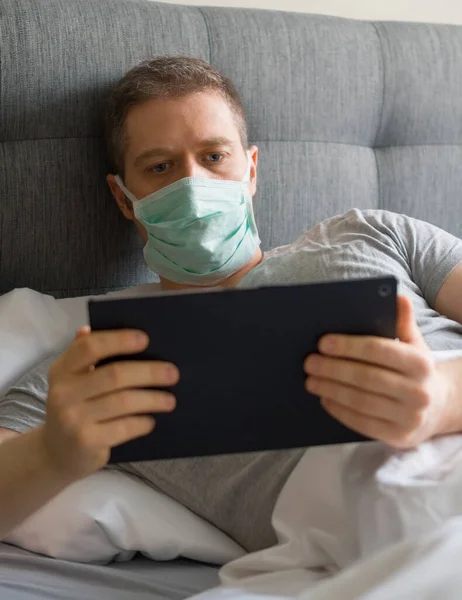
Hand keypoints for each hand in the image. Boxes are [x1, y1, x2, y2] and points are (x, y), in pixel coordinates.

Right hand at [40, 326, 178, 480]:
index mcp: (62, 370)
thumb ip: (86, 356)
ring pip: (124, 401)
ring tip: (170, 400)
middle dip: (149, 372)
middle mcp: (63, 392)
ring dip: (153, 399)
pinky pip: (124, 427)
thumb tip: (101, 329)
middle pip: (114, 374)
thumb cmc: (75, 409)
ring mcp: (73, 418)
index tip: (146, 339)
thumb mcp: (73, 382)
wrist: (57, 454)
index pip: (89, 347)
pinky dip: (143, 422)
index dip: (118, 340)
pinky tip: (151, 420)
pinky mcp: (86, 442)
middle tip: (173, 373)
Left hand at [303, 296, 450, 448]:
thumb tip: (397, 295)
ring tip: (311, 380)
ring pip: (361, 401)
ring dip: (331, 389)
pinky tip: (325, 399)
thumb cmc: (415, 369)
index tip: (322, 343)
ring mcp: (409, 417)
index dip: (348, 346)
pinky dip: (339, 410)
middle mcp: (419, 392)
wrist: (438, 407)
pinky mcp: (398, 437)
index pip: (379, 350)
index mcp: (421, 363)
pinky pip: (362, 423)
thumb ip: (403, 322)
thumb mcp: (414, 344)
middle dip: (332, 369)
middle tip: (309, 362)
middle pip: (365, 377)